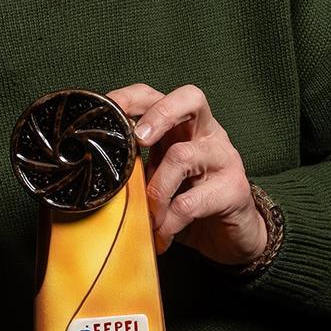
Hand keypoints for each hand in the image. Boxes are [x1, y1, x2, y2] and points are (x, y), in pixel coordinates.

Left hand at [108, 83, 265, 264]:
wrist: (230, 235)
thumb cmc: (188, 199)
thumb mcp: (158, 177)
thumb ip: (137, 166)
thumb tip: (95, 170)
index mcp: (182, 124)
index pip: (155, 95)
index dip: (128, 98)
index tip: (105, 112)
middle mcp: (206, 132)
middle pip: (190, 98)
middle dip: (159, 115)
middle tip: (137, 140)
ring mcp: (224, 158)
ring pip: (183, 156)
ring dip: (155, 190)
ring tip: (147, 216)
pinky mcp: (235, 190)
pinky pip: (192, 201)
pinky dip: (169, 221)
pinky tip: (161, 234)